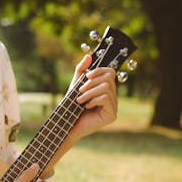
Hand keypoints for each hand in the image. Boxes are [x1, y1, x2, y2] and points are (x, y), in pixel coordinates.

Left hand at [39, 54, 117, 178]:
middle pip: (109, 78)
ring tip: (79, 100)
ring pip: (106, 88)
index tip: (86, 76)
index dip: (99, 70)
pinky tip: (86, 107)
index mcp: (106, 89)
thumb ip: (81, 71)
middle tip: (79, 91)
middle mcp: (113, 97)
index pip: (110, 72)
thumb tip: (89, 56)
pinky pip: (107, 98)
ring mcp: (114, 106)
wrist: (67, 125)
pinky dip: (94, 100)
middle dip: (92, 82)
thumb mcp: (75, 85)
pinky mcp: (112, 115)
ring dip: (90, 92)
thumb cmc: (71, 107)